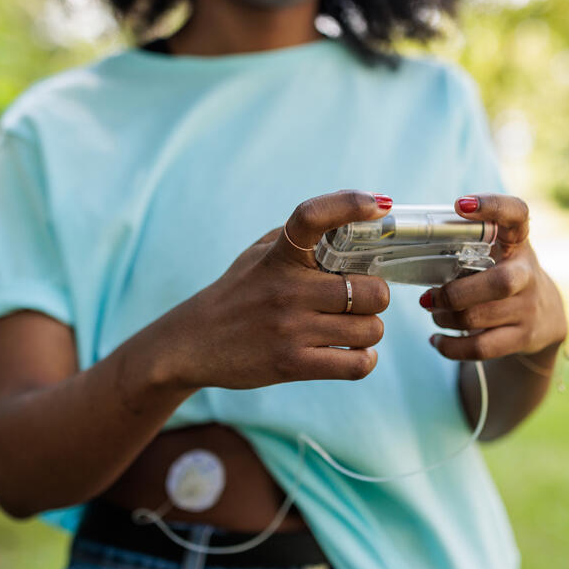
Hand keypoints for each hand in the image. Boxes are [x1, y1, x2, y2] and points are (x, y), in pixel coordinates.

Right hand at [161, 190, 391, 389]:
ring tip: (352, 329)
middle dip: (375, 296)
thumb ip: (299, 238)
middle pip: (371, 291)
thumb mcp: (259, 254)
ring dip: (369, 330)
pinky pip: (357, 364)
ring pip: (370, 329)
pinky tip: (353, 352)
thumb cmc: (237, 293)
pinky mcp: (292, 364)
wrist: (191, 343)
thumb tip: (354, 225)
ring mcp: (290, 328)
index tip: (377, 204)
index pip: (313, 215)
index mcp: (280, 254)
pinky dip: (364, 360)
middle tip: (361, 299)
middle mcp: (287, 288)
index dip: (350, 203)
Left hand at [422, 194, 566, 361]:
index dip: (492, 206)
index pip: (517, 213)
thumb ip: (464, 246)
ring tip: (434, 313)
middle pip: (499, 283)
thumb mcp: (494, 253)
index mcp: (517, 242)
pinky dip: (451, 347)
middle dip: (454, 293)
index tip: (461, 204)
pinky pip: (482, 347)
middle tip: (428, 297)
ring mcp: (529, 307)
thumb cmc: (502, 274)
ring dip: (446, 318)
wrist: (545, 315)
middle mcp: (528, 273)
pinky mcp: (523, 337)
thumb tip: (406, 250)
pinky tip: (437, 340)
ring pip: (482, 316)